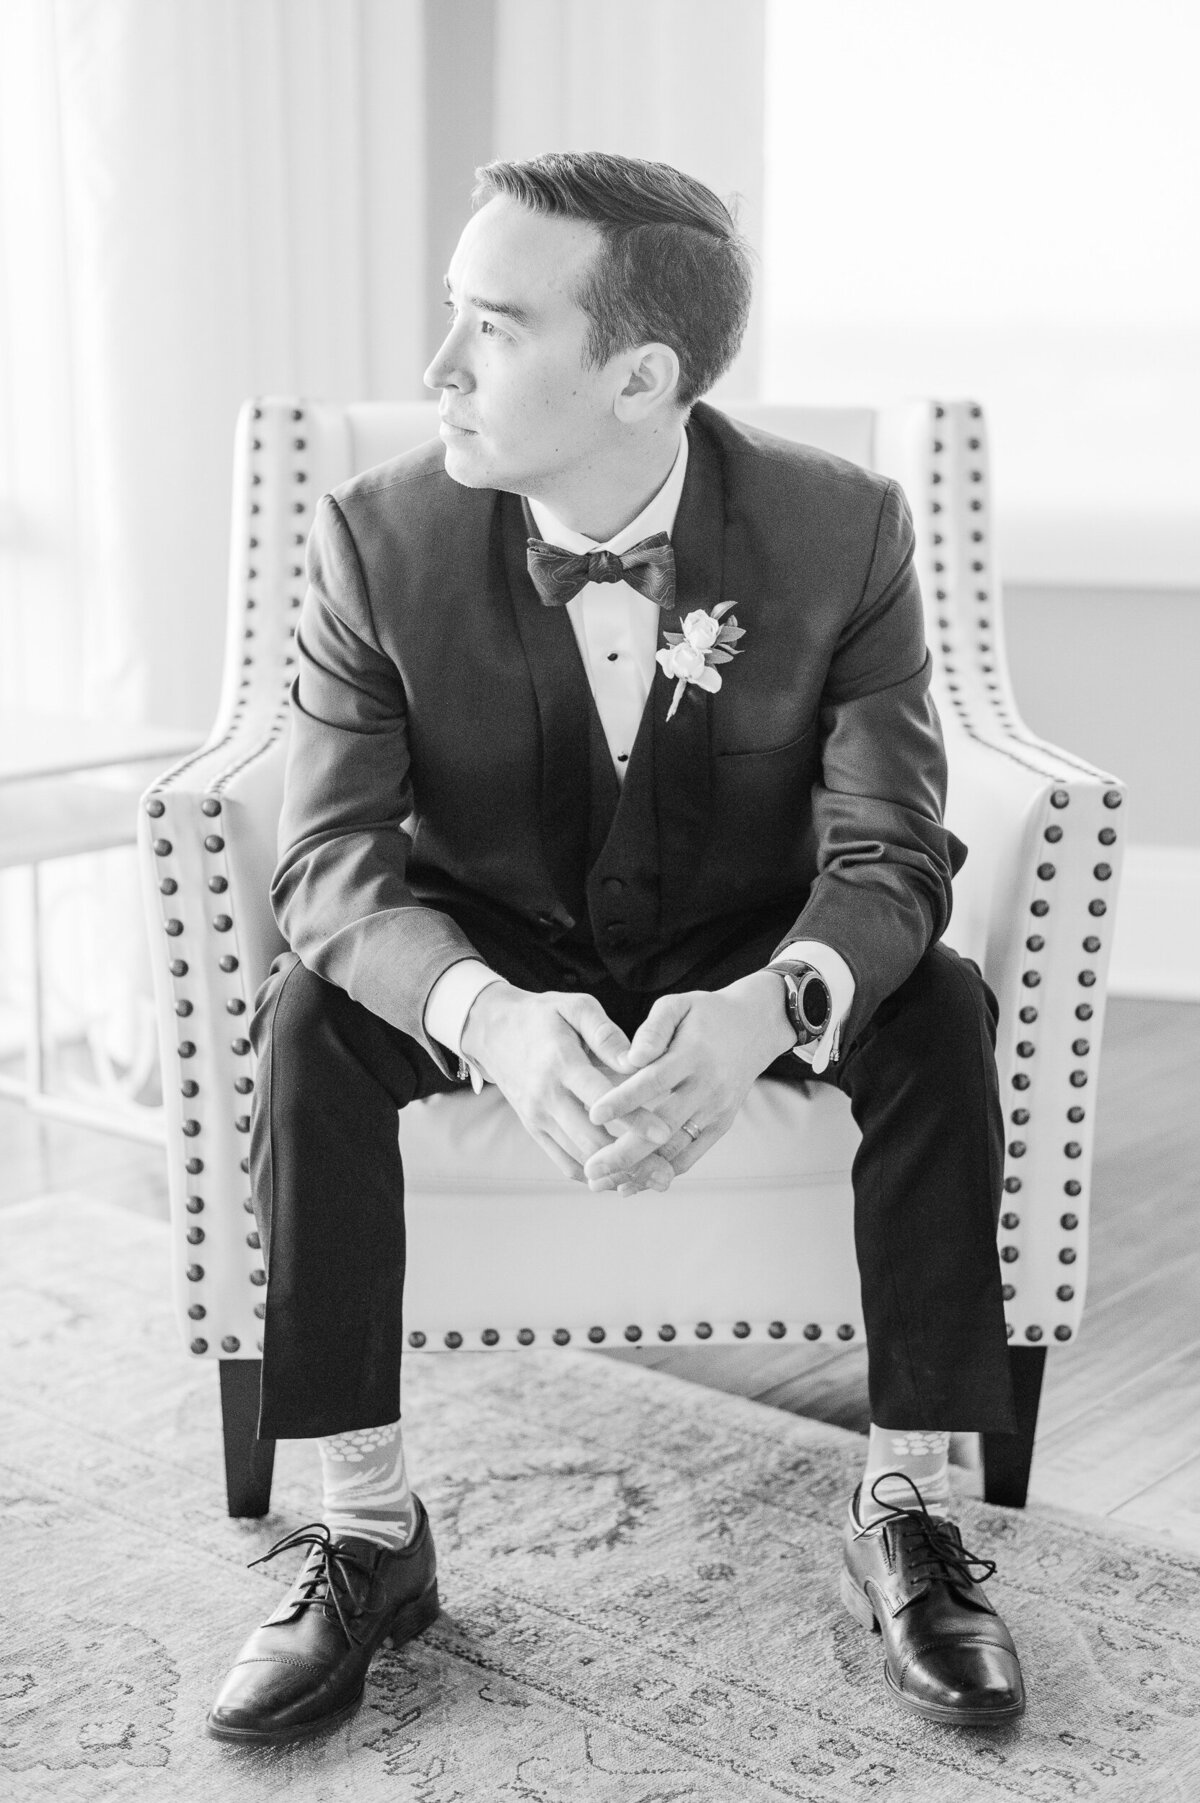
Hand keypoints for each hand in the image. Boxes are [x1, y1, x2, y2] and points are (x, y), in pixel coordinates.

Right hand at [460, 983, 675, 1187]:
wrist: (491, 1032)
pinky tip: (623, 1175)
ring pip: (581, 1158)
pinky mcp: (534, 1130)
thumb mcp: (575, 1007)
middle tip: (667, 1173)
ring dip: (618, 1173)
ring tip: (653, 1180)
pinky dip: (594, 1174)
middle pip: (591, 1139)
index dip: (633, 1118)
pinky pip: (565, 1163)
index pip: (601, 1098)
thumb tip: (635, 1060)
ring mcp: (538, 1117)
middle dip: (632, 1159)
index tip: (663, 1132)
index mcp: (561, 1062)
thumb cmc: (542, 1016)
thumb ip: (606, 1033)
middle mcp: (547, 1096)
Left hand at [584, 971, 794, 1188]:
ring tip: (602, 1183)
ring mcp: (717, 1110)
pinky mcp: (721, 1125)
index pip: (654, 1081)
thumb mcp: (679, 1004)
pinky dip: (661, 1172)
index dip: (623, 1100)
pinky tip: (632, 1183)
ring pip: (675, 1149)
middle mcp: (708, 1088)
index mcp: (694, 1055)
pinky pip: (690, 1156)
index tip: (592, 1115)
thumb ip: (653, 1029)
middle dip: (625, 1151)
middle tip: (590, 1169)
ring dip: (639, 1170)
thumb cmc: (706, 1014)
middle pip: (664, 1126)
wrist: (757, 1026)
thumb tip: (631, 1058)